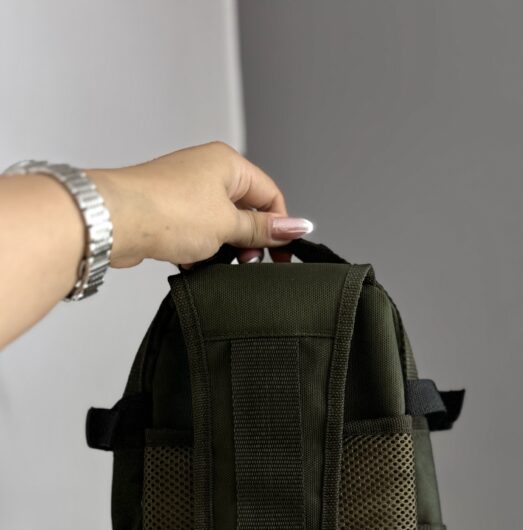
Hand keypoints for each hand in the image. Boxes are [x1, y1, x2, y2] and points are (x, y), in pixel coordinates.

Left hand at [87, 142, 312, 269]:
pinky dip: (199, 251)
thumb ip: (262, 229)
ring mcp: (186, 192)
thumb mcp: (228, 224)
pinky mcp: (168, 212)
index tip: (281, 255)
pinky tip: (192, 262)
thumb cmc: (166, 210)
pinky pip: (196, 235)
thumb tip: (295, 226)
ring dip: (222, 248)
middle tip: (247, 261)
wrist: (116, 220)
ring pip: (220, 226)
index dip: (279, 227)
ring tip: (215, 261)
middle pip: (246, 211)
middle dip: (248, 240)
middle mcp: (207, 172)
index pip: (270, 195)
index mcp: (228, 164)